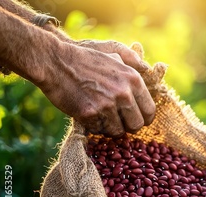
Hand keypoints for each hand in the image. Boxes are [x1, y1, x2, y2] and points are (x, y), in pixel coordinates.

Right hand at [37, 41, 155, 136]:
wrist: (55, 62)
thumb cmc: (85, 59)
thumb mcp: (113, 55)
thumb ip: (132, 62)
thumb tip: (148, 68)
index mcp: (133, 79)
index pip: (150, 111)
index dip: (144, 118)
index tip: (136, 119)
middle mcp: (124, 93)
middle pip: (137, 125)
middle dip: (129, 127)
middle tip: (119, 123)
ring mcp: (107, 105)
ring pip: (119, 132)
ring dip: (111, 128)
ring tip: (102, 118)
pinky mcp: (90, 114)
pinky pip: (100, 131)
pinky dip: (96, 127)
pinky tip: (90, 116)